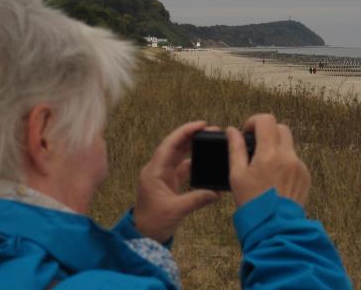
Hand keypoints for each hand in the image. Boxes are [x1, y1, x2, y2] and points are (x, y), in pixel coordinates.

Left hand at [134, 121, 219, 242]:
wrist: (143, 236)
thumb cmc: (153, 223)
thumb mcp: (176, 210)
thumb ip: (197, 199)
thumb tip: (217, 193)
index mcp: (154, 171)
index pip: (170, 145)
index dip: (185, 132)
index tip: (201, 125)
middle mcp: (157, 170)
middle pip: (175, 146)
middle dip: (192, 136)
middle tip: (212, 130)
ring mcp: (163, 176)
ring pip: (180, 155)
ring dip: (194, 147)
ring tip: (211, 140)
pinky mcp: (169, 183)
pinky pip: (183, 167)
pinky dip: (194, 162)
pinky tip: (206, 160)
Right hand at [227, 114, 310, 207]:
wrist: (274, 228)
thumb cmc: (252, 204)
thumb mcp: (237, 176)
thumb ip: (235, 149)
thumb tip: (233, 131)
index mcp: (269, 155)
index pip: (267, 121)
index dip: (255, 121)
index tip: (248, 132)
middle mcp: (288, 157)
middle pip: (281, 128)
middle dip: (267, 132)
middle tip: (255, 146)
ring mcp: (299, 166)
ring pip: (288, 145)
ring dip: (276, 148)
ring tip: (264, 168)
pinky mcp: (305, 176)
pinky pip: (295, 161)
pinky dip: (285, 163)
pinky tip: (275, 180)